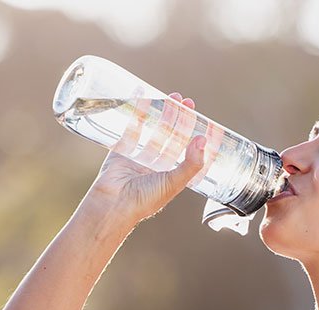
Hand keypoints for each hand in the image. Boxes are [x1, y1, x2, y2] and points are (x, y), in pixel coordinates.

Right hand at [84, 92, 205, 222]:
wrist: (113, 204)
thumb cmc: (145, 199)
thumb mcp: (174, 182)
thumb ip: (191, 163)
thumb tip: (203, 140)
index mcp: (172, 175)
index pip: (188, 151)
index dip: (197, 136)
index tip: (206, 121)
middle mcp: (157, 165)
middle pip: (172, 136)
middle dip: (180, 119)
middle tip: (187, 102)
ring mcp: (139, 156)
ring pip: (154, 130)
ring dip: (163, 113)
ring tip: (172, 97)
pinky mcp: (122, 149)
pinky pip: (132, 127)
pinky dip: (138, 112)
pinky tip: (144, 97)